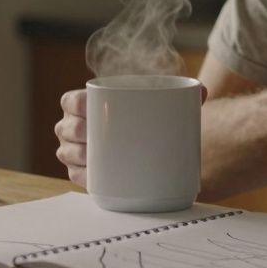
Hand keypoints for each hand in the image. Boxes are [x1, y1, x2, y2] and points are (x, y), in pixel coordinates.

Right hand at [55, 84, 207, 186]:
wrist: (150, 144)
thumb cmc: (147, 117)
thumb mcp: (161, 103)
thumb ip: (180, 95)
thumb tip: (201, 91)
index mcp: (86, 104)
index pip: (70, 101)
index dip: (75, 104)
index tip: (91, 108)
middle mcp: (76, 127)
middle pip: (65, 128)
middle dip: (76, 131)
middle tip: (94, 135)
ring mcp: (77, 151)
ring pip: (66, 152)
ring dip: (76, 154)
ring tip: (93, 156)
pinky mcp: (85, 173)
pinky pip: (75, 176)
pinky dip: (81, 175)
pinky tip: (91, 174)